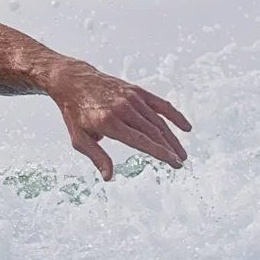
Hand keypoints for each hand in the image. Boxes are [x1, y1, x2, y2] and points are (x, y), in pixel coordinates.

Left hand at [49, 64, 191, 179]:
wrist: (73, 82)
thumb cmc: (75, 113)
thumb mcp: (78, 138)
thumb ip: (97, 156)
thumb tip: (109, 177)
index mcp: (108, 122)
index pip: (141, 140)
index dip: (160, 153)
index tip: (173, 163)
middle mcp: (123, 109)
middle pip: (153, 132)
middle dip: (169, 149)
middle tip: (180, 163)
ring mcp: (131, 98)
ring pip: (159, 121)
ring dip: (172, 138)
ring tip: (181, 153)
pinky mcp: (136, 91)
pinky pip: (160, 104)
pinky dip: (174, 116)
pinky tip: (186, 127)